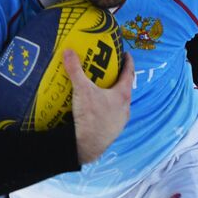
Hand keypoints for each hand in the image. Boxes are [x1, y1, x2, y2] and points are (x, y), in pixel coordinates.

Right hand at [65, 49, 133, 164]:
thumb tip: (68, 51)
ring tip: (101, 89)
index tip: (126, 54)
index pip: (129, 74)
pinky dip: (106, 109)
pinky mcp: (112, 131)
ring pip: (118, 104)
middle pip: (124, 89)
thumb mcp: (82, 90)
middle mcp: (125, 108)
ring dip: (112, 96)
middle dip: (118, 79)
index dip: (128, 62)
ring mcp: (120, 121)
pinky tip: (95, 109)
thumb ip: (75, 70)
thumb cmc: (90, 117)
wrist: (87, 146)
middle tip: (110, 70)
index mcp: (122, 95)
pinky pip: (111, 115)